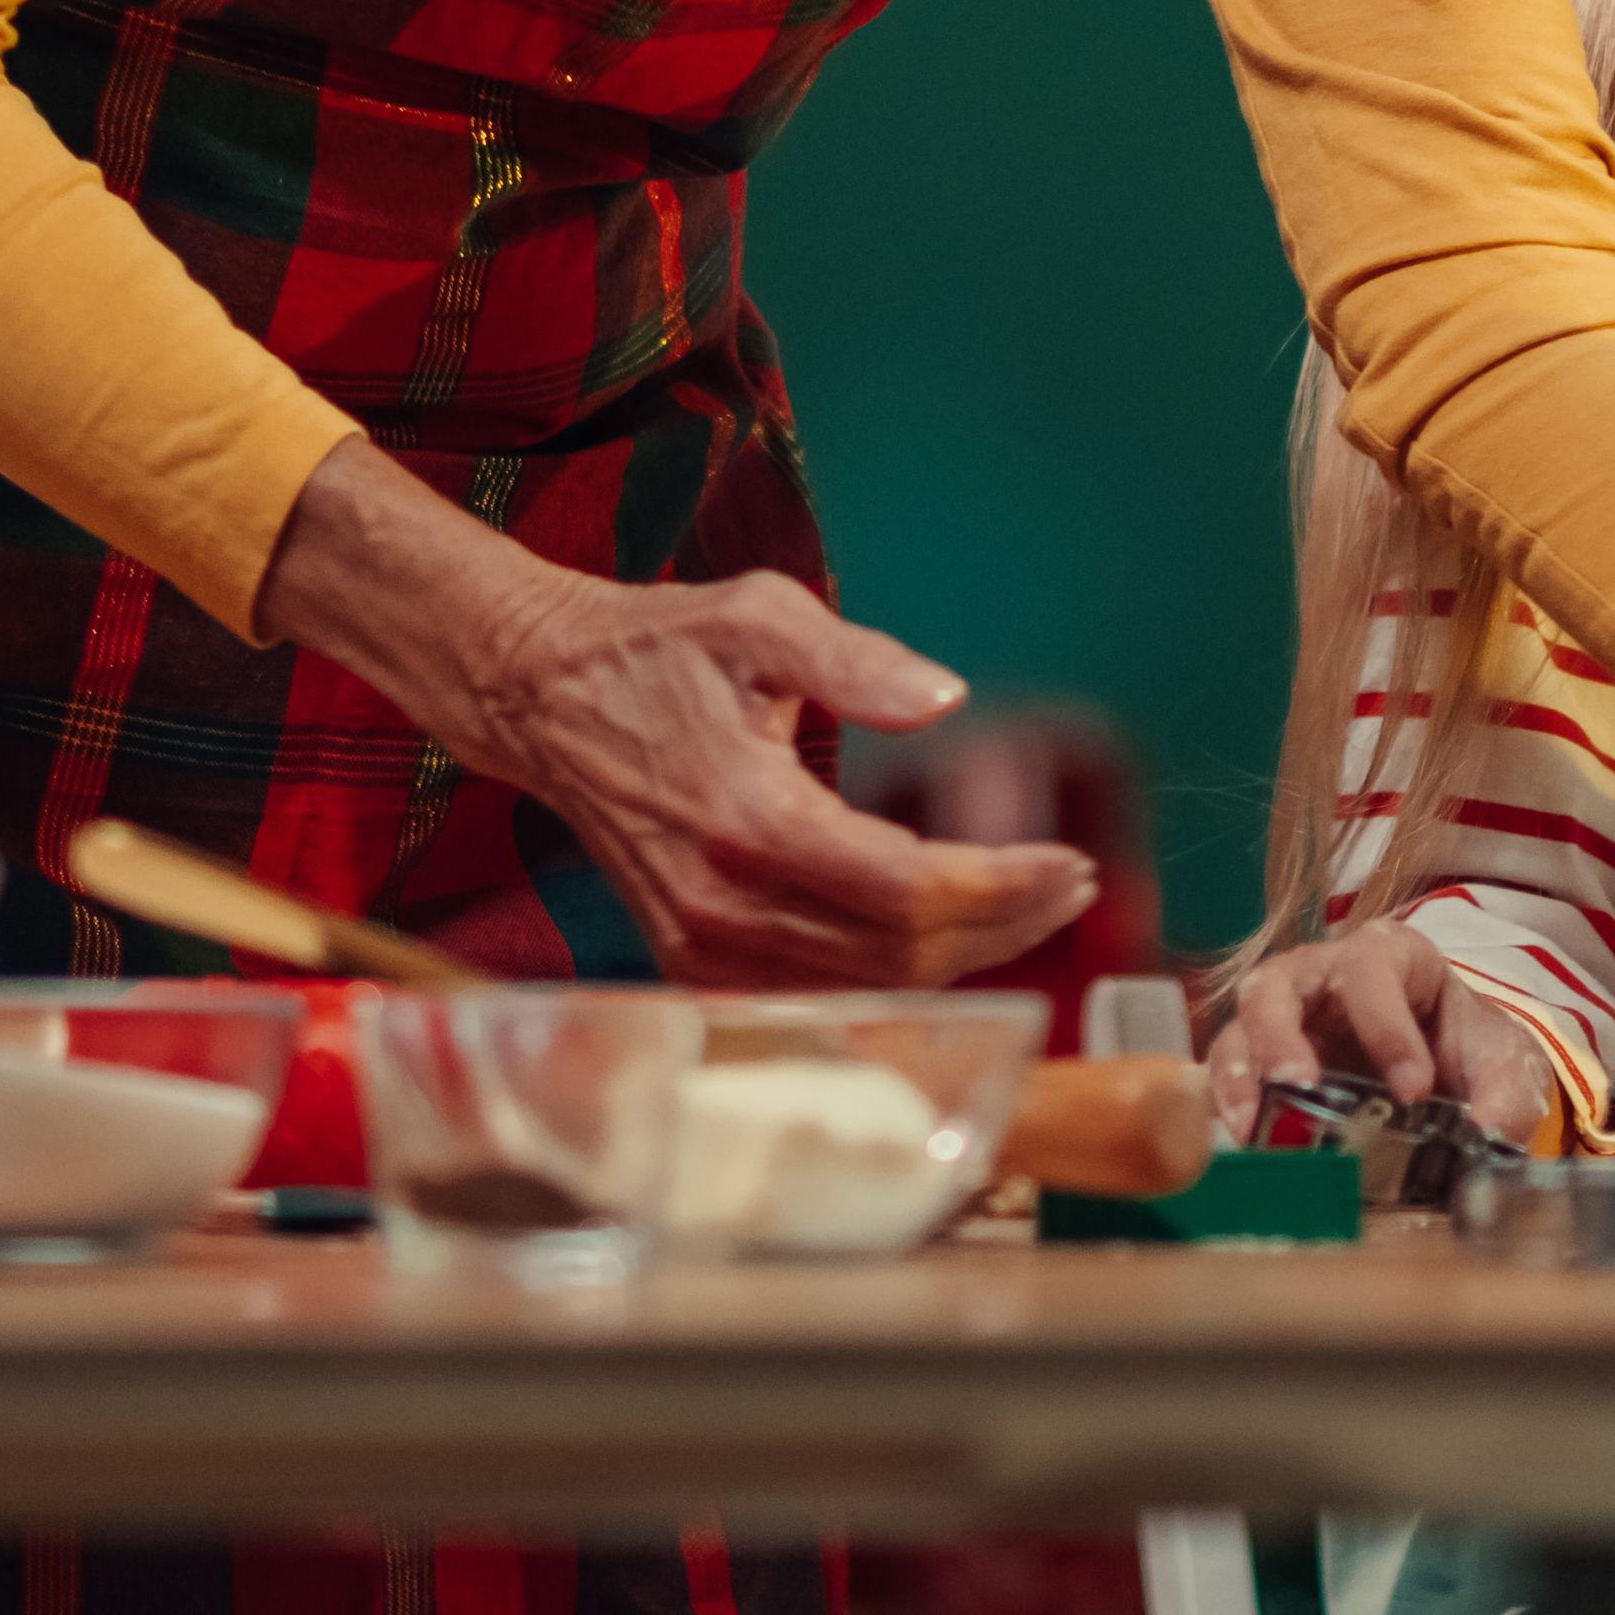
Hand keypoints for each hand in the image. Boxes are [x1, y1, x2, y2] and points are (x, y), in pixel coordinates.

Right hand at [257, 449, 1093, 986]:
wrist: (545, 698)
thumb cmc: (657, 651)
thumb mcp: (761, 617)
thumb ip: (859, 661)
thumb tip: (945, 699)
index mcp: (748, 817)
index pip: (910, 890)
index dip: (1004, 886)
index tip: (1067, 862)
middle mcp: (722, 901)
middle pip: (901, 953)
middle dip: (1003, 925)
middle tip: (1069, 884)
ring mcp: (701, 944)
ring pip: (866, 987)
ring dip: (960, 957)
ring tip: (1026, 907)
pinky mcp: (691, 962)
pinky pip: (818, 996)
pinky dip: (893, 978)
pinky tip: (945, 938)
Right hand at [1206, 921, 1571, 1146]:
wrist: (1453, 1075)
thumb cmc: (1469, 1050)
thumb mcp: (1506, 1064)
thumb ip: (1507, 1096)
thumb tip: (1487, 1137)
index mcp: (1389, 957)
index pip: (1371, 968)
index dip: (1385, 1024)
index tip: (1414, 1090)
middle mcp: (1322, 977)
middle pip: (1279, 981)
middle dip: (1281, 1033)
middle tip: (1298, 1083)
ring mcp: (1285, 1021)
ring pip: (1241, 1028)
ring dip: (1241, 1075)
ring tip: (1254, 1128)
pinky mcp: (1264, 1069)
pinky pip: (1230, 1078)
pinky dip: (1231, 1109)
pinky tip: (1248, 1145)